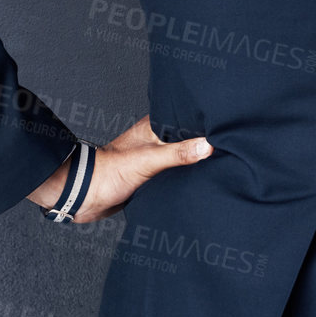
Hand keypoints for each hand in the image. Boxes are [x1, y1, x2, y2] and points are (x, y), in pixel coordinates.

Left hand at [27, 114, 212, 223]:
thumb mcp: (149, 161)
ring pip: (180, 158)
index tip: (226, 123)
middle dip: (203, 143)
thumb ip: (178, 153)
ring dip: (193, 162)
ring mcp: (152, 160)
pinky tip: (197, 182)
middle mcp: (153, 141)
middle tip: (229, 145)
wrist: (86, 196)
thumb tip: (208, 146)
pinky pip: (173, 176)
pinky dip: (184, 178)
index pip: (185, 119)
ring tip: (219, 163)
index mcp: (153, 128)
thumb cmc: (109, 173)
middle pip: (185, 139)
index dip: (204, 121)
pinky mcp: (149, 178)